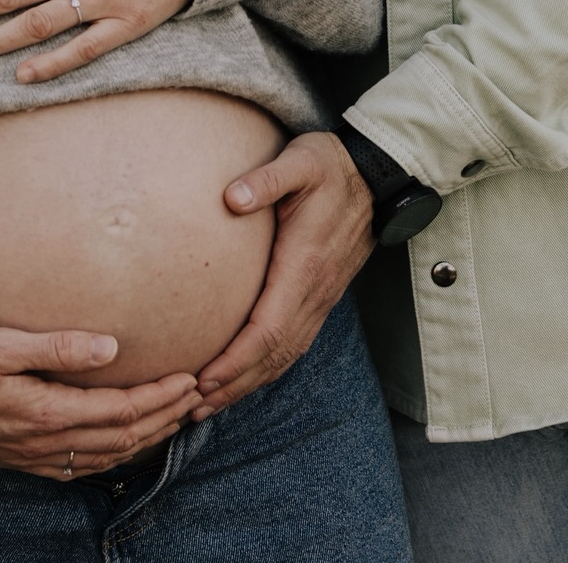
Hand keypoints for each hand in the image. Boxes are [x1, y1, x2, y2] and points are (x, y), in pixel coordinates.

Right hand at [0, 326, 202, 477]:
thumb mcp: (6, 342)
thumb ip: (60, 346)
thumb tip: (112, 346)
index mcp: (45, 411)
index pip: (120, 410)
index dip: (159, 396)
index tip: (189, 377)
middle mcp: (45, 442)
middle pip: (122, 438)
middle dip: (164, 417)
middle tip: (196, 395)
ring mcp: (35, 457)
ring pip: (107, 457)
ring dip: (147, 438)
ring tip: (175, 416)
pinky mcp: (25, 461)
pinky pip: (83, 468)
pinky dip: (116, 456)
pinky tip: (129, 444)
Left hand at [190, 131, 373, 419]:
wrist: (375, 175)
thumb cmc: (330, 165)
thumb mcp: (300, 160)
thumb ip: (267, 178)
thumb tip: (231, 198)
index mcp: (305, 265)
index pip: (269, 329)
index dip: (236, 360)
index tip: (203, 379)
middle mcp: (315, 291)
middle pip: (274, 355)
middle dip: (234, 385)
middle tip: (192, 407)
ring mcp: (321, 298)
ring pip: (285, 356)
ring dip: (248, 383)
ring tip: (209, 404)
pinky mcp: (321, 296)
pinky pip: (293, 343)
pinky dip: (266, 368)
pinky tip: (243, 376)